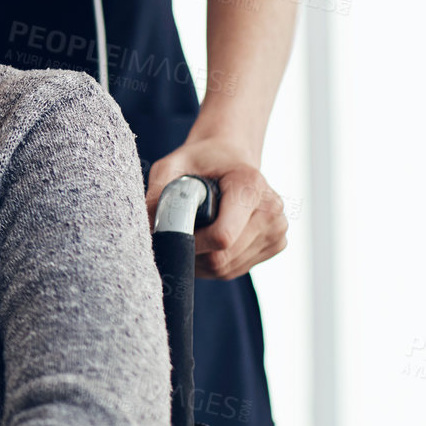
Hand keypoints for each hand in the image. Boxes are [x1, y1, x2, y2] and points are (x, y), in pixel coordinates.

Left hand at [144, 137, 287, 279]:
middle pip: (223, 258)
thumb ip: (159, 194)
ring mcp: (278, 229)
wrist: (231, 156)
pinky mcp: (277, 244)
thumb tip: (147, 228)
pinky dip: (215, 263)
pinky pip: (236, 269)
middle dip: (191, 253)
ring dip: (201, 261)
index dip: (190, 243)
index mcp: (250, 185)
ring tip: (190, 235)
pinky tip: (207, 241)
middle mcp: (271, 209)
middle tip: (175, 234)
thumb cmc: (200, 160)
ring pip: (228, 269)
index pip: (222, 237)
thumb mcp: (172, 166)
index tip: (169, 233)